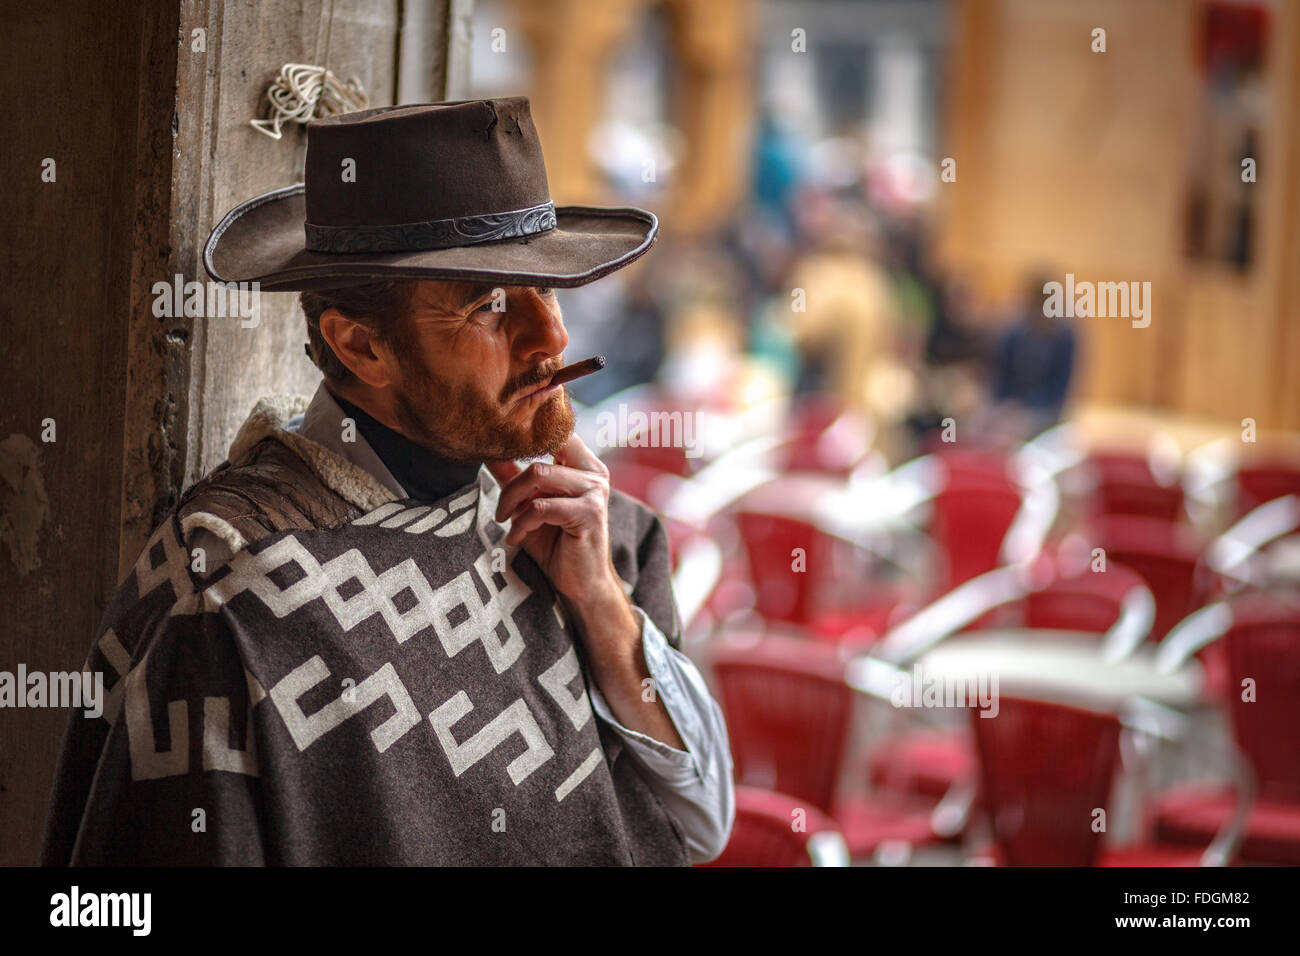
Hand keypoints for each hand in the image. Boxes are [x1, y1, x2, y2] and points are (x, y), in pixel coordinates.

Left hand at [486, 433, 622, 608]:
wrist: (580, 584)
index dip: (528, 436)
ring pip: (538, 475)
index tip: (499, 448)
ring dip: (511, 500)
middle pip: (540, 451)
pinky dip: (521, 523)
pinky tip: (516, 538)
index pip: (556, 431)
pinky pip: (541, 507)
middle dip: (512, 479)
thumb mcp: (530, 505)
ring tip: (505, 520)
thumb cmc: (556, 543)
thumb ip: (513, 475)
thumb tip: (488, 450)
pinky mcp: (589, 514)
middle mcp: (594, 473)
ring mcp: (594, 492)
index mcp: (584, 465)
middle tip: (502, 506)